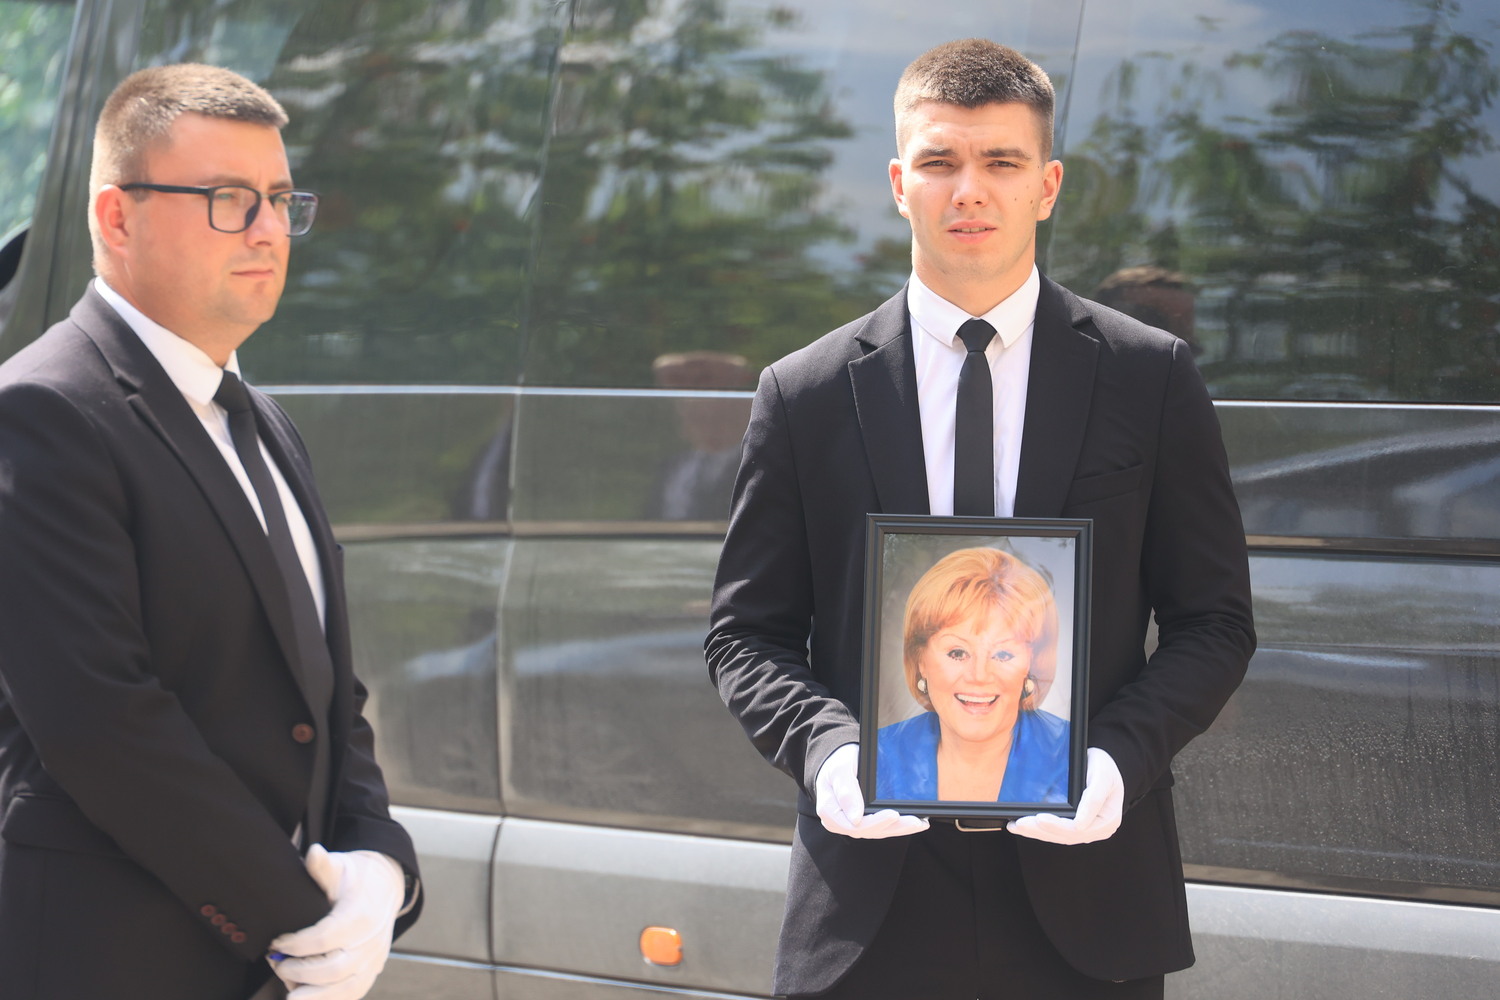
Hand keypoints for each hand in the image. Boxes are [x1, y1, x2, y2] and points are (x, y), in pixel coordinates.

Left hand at [268, 845, 404, 999]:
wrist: (386, 888)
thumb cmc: (357, 878)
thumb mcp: (341, 866)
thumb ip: (323, 866)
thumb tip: (313, 852)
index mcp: (361, 915)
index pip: (325, 938)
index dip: (296, 945)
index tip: (276, 942)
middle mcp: (371, 941)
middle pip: (333, 968)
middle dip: (298, 971)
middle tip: (276, 962)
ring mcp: (374, 959)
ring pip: (344, 987)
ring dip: (312, 995)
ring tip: (286, 990)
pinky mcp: (372, 971)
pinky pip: (352, 993)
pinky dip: (329, 999)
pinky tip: (305, 996)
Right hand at [815, 742, 928, 838]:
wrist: (838, 762)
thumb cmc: (837, 763)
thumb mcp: (839, 769)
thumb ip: (846, 790)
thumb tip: (856, 817)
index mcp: (829, 812)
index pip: (854, 825)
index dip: (875, 822)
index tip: (893, 814)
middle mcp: (840, 822)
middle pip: (870, 830)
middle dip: (895, 827)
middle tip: (915, 821)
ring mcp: (853, 824)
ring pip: (879, 831)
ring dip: (900, 828)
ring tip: (920, 823)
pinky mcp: (864, 822)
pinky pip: (882, 827)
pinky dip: (899, 825)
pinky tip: (915, 822)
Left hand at [1007, 747, 1123, 844]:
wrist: (1105, 766)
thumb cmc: (1105, 768)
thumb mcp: (1102, 776)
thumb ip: (1093, 799)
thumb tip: (1080, 824)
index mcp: (1108, 821)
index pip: (1078, 829)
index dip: (1057, 826)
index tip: (1039, 819)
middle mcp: (1097, 830)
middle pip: (1065, 836)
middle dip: (1040, 830)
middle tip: (1019, 823)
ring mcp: (1086, 830)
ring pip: (1058, 836)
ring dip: (1035, 832)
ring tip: (1015, 826)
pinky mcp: (1075, 827)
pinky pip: (1056, 831)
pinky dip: (1038, 829)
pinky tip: (1022, 826)